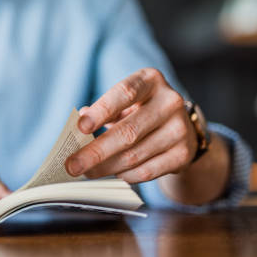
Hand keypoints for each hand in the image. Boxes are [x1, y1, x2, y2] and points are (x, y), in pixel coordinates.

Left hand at [65, 68, 197, 182]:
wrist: (180, 126)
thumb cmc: (140, 110)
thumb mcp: (123, 101)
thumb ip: (101, 109)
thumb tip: (79, 120)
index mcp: (150, 80)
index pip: (124, 93)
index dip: (101, 111)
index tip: (80, 127)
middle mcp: (170, 102)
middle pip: (127, 132)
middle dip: (95, 152)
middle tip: (72, 165)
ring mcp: (180, 129)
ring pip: (134, 155)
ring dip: (105, 168)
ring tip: (85, 172)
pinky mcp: (183, 154)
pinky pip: (147, 171)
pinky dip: (125, 175)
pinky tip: (112, 174)